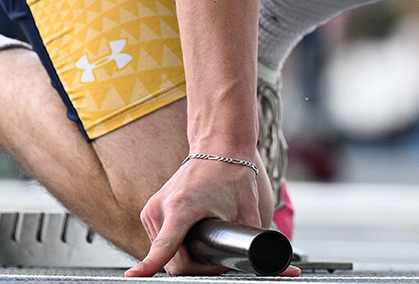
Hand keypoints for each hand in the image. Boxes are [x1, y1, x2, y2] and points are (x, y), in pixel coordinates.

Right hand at [126, 155, 276, 276]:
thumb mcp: (249, 214)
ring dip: (187, 257)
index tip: (135, 278)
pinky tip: (195, 234)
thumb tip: (283, 271)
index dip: (149, 266)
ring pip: (166, 254)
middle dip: (197, 267)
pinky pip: (162, 242)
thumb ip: (259, 246)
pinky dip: (178, 246)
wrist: (218, 148)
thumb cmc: (234, 177)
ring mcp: (151, 211)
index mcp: (182, 208)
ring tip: (210, 237)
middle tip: (221, 256)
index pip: (163, 247)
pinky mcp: (150, 212)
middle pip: (173, 261)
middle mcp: (160, 209)